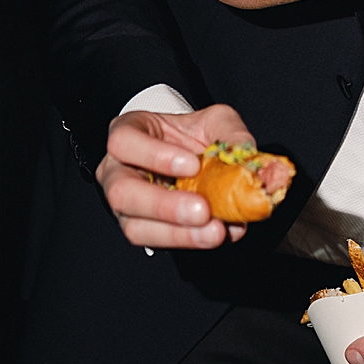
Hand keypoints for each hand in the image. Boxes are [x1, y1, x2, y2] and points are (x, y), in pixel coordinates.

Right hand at [96, 103, 255, 248]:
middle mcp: (117, 171)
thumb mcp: (214, 121)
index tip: (192, 164)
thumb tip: (246, 156)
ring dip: (178, 234)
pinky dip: (190, 241)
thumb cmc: (192, 134)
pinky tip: (216, 234)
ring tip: (214, 231)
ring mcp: (126, 206)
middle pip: (122, 193)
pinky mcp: (145, 230)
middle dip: (164, 206)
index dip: (155, 155)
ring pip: (136, 228)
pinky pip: (160, 242)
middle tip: (202, 210)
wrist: (191, 155)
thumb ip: (230, 133)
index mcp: (126, 134)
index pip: (123, 142)